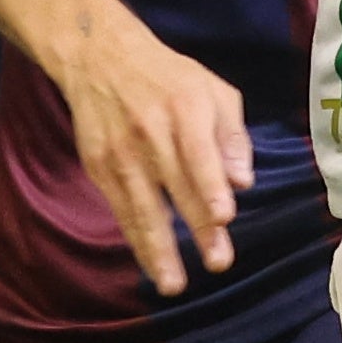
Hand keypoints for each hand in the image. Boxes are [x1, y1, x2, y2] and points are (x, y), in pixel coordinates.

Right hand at [47, 11, 255, 297]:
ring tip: (174, 284)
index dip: (209, 185)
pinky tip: (150, 264)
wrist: (99, 58)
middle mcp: (150, 130)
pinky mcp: (99, 167)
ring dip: (158, 248)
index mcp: (184, 107)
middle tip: (218, 262)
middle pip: (176, 185)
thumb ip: (231, 136)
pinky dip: (135, 239)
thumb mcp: (212, 90)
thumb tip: (242, 181)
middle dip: (197, 226)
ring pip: (142, 206)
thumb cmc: (169, 78)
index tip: (224, 216)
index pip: (197, 151)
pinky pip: (120, 209)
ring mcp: (120, 151)